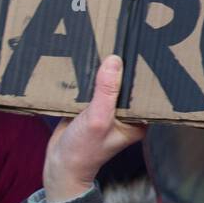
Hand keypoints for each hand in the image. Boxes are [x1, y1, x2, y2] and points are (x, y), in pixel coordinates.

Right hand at [43, 55, 144, 202]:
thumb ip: (106, 91)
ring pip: (109, 83)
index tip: (141, 48)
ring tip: (107, 42)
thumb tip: (114, 61)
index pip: (144, 90)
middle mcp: (126, 114)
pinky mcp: (91, 106)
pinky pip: (93, 87)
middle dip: (122, 66)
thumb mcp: (97, 119)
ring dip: (104, 69)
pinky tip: (88, 58)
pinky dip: (89, 76)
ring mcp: (108, 109)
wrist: (59, 164)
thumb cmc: (83, 150)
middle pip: (126, 84)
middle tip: (122, 38)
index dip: (142, 71)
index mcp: (137, 120)